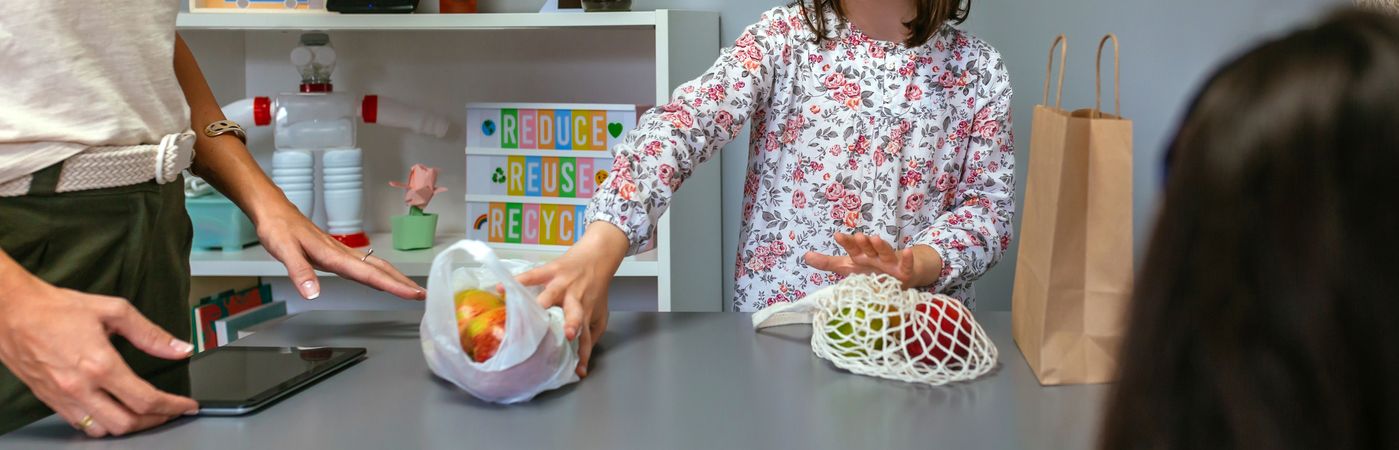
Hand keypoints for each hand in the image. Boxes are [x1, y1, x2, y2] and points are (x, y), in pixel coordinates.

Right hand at [0, 274, 198, 436]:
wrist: (12, 311)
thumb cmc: (57, 309)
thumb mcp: (113, 311)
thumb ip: (150, 334)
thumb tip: (179, 348)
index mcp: (99, 364)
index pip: (145, 399)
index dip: (172, 406)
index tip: (186, 405)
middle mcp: (80, 387)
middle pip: (126, 423)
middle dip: (155, 421)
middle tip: (169, 411)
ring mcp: (62, 397)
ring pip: (102, 430)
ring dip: (128, 426)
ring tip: (144, 413)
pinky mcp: (49, 400)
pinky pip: (80, 424)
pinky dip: (102, 424)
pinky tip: (113, 410)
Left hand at [254, 206, 423, 300]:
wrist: (274, 210)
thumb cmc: (278, 228)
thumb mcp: (283, 250)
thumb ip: (300, 272)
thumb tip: (314, 294)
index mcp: (333, 255)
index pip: (369, 273)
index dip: (393, 285)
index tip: (412, 294)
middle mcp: (342, 253)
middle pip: (380, 268)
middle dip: (402, 283)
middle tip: (422, 295)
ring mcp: (341, 252)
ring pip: (375, 265)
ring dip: (394, 278)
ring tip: (410, 289)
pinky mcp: (336, 252)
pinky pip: (365, 264)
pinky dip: (380, 273)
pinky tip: (381, 278)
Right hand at [515, 222, 627, 376]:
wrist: (598, 256)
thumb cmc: (596, 287)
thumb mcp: (600, 313)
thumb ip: (592, 334)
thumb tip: (581, 356)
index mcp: (587, 312)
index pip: (586, 337)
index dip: (583, 354)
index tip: (578, 371)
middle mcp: (576, 299)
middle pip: (575, 313)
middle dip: (571, 323)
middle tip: (567, 335)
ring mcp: (562, 284)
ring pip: (551, 295)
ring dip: (542, 304)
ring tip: (526, 314)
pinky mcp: (551, 270)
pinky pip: (532, 276)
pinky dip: (517, 282)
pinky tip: (502, 289)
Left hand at [803, 233, 943, 288]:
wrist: (899, 275)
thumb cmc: (871, 270)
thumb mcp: (847, 267)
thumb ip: (827, 262)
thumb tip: (805, 256)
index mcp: (861, 256)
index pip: (852, 248)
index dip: (846, 242)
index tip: (838, 236)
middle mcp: (874, 257)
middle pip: (868, 248)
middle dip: (863, 242)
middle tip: (858, 236)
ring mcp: (890, 263)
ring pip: (885, 253)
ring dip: (881, 246)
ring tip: (876, 238)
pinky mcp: (904, 272)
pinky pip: (906, 265)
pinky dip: (908, 259)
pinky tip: (908, 252)